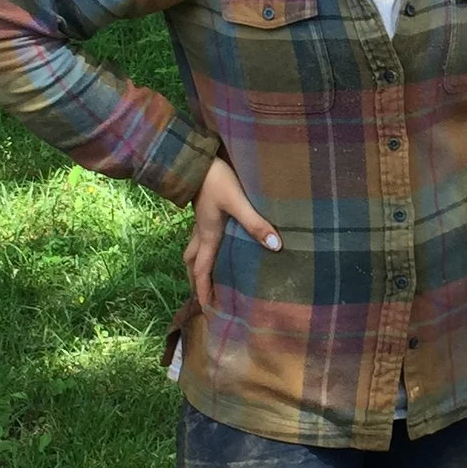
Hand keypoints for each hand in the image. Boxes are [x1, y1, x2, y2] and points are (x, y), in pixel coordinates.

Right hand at [185, 159, 278, 307]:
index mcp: (208, 235)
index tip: (205, 309)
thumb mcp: (238, 201)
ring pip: (194, 248)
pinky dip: (205, 247)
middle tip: (202, 294)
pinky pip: (200, 236)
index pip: (201, 269)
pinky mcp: (204, 210)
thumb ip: (255, 223)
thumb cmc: (216, 180)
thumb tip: (274, 246)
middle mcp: (201, 231)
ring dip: (197, 263)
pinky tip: (217, 243)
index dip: (202, 290)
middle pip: (192, 262)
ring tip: (206, 273)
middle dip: (196, 279)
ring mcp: (201, 220)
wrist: (196, 158)